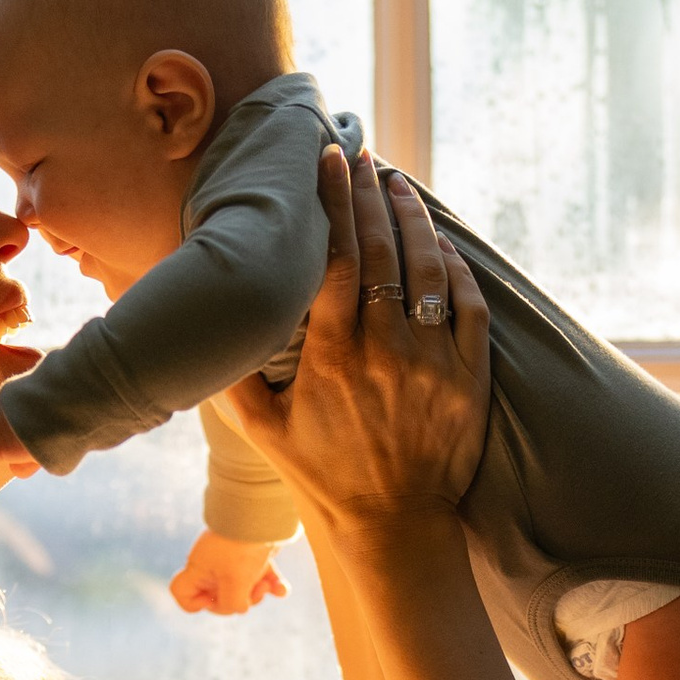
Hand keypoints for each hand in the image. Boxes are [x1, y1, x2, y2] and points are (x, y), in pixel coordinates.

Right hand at [171, 530, 288, 615]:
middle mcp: (211, 565)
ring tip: (267, 585)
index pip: (180, 591)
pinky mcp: (252, 556)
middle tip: (250, 592)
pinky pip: (259, 578)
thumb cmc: (243, 549)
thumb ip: (231, 605)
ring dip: (256, 593)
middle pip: (218, 597)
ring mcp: (232, 560)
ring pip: (241, 589)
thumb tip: (240, 608)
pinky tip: (282, 589)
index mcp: (198, 569)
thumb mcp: (235, 583)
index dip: (193, 604)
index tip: (211, 599)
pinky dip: (271, 584)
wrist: (264, 513)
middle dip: (237, 601)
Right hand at [221, 147, 488, 535]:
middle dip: (370, 192)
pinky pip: (467, 304)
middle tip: (363, 154)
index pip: (334, 257)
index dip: (334, 201)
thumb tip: (210, 328)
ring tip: (398, 183)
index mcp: (332, 357)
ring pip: (427, 267)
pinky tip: (439, 243)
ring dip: (413, 217)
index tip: (330, 161)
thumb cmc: (324, 477)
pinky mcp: (469, 376)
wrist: (395, 525)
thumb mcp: (265, 433)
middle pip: (381, 249)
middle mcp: (385, 351)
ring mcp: (432, 361)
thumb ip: (234, 379)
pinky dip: (454, 267)